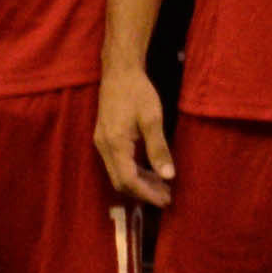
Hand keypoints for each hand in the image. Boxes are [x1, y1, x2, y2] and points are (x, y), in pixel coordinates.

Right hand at [96, 68, 174, 207]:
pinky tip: (151, 171)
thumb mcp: (152, 119)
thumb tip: (168, 176)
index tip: (165, 200)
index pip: (128, 180)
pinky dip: (134, 172)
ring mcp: (102, 143)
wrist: (119, 72)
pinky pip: (118, 164)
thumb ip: (159, 149)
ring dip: (140, 183)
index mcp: (115, 144)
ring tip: (163, 187)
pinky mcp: (105, 139)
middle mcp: (104, 147)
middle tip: (167, 197)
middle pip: (121, 182)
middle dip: (144, 193)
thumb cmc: (137, 92)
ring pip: (119, 174)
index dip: (147, 193)